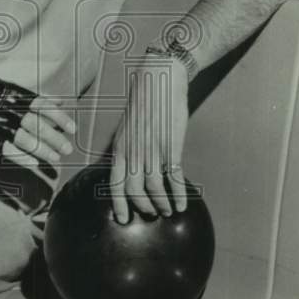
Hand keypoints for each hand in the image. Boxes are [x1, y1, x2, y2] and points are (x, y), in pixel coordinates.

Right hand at [0, 69, 75, 171]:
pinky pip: (5, 147)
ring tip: (55, 157)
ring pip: (22, 138)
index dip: (59, 118)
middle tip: (67, 148)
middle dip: (54, 137)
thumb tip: (60, 101)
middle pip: (35, 124)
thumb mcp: (8, 87)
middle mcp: (4, 106)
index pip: (42, 105)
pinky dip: (21, 155)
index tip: (73, 128)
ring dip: (42, 149)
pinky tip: (33, 162)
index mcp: (12, 93)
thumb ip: (33, 96)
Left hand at [109, 54, 189, 222]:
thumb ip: (128, 148)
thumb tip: (128, 169)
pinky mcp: (172, 147)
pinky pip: (175, 179)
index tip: (123, 219)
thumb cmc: (144, 103)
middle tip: (151, 214)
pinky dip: (179, 194)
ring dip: (162, 204)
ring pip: (155, 189)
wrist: (159, 79)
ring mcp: (153, 151)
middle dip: (143, 208)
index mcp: (120, 148)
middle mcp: (134, 152)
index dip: (119, 205)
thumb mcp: (127, 127)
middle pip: (134, 191)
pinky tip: (183, 203)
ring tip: (169, 211)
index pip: (114, 184)